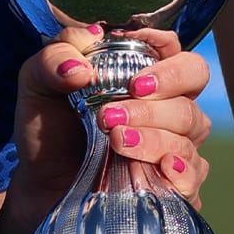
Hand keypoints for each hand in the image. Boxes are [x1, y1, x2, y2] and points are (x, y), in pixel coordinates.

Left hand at [8, 27, 213, 214]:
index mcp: (145, 73)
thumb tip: (81, 67)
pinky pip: (194, 175)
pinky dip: (181, 171)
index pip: (175, 49)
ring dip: (154, 135)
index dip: (164, 49)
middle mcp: (169, 105)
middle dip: (158, 94)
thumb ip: (54, 58)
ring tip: (116, 139)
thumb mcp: (39, 84)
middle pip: (192, 84)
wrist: (42, 185)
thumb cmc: (49, 128)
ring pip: (189, 130)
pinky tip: (161, 168)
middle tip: (114, 112)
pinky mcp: (176, 184)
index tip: (133, 69)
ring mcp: (178, 144)